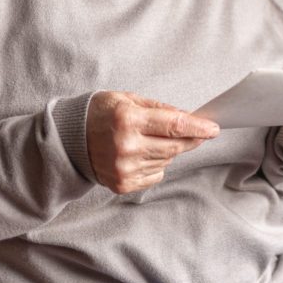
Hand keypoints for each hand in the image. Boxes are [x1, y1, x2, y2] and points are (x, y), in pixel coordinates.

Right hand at [85, 91, 218, 193]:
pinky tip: (140, 154)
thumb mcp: (129, 99)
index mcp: (128, 120)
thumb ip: (161, 109)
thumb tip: (190, 118)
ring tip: (149, 139)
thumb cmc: (100, 113)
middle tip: (200, 133)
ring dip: (168, 150)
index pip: (175, 125)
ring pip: (166, 160)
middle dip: (192, 139)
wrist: (69, 139)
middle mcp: (126, 146)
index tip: (214, 128)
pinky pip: (156, 174)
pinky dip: (156, 164)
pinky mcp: (123, 184)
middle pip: (175, 147)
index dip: (198, 127)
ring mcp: (124, 168)